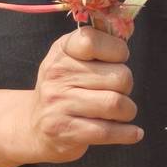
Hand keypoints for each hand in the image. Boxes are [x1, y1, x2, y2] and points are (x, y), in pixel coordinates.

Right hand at [20, 22, 139, 162]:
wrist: (33, 126)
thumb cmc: (64, 88)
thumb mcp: (72, 59)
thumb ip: (98, 46)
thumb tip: (125, 32)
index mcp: (62, 51)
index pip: (92, 41)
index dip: (116, 50)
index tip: (118, 60)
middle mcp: (57, 75)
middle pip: (119, 76)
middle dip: (127, 86)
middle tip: (117, 91)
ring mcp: (60, 104)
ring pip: (116, 104)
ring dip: (128, 110)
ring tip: (121, 112)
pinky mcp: (66, 131)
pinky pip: (108, 131)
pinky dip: (128, 133)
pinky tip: (133, 132)